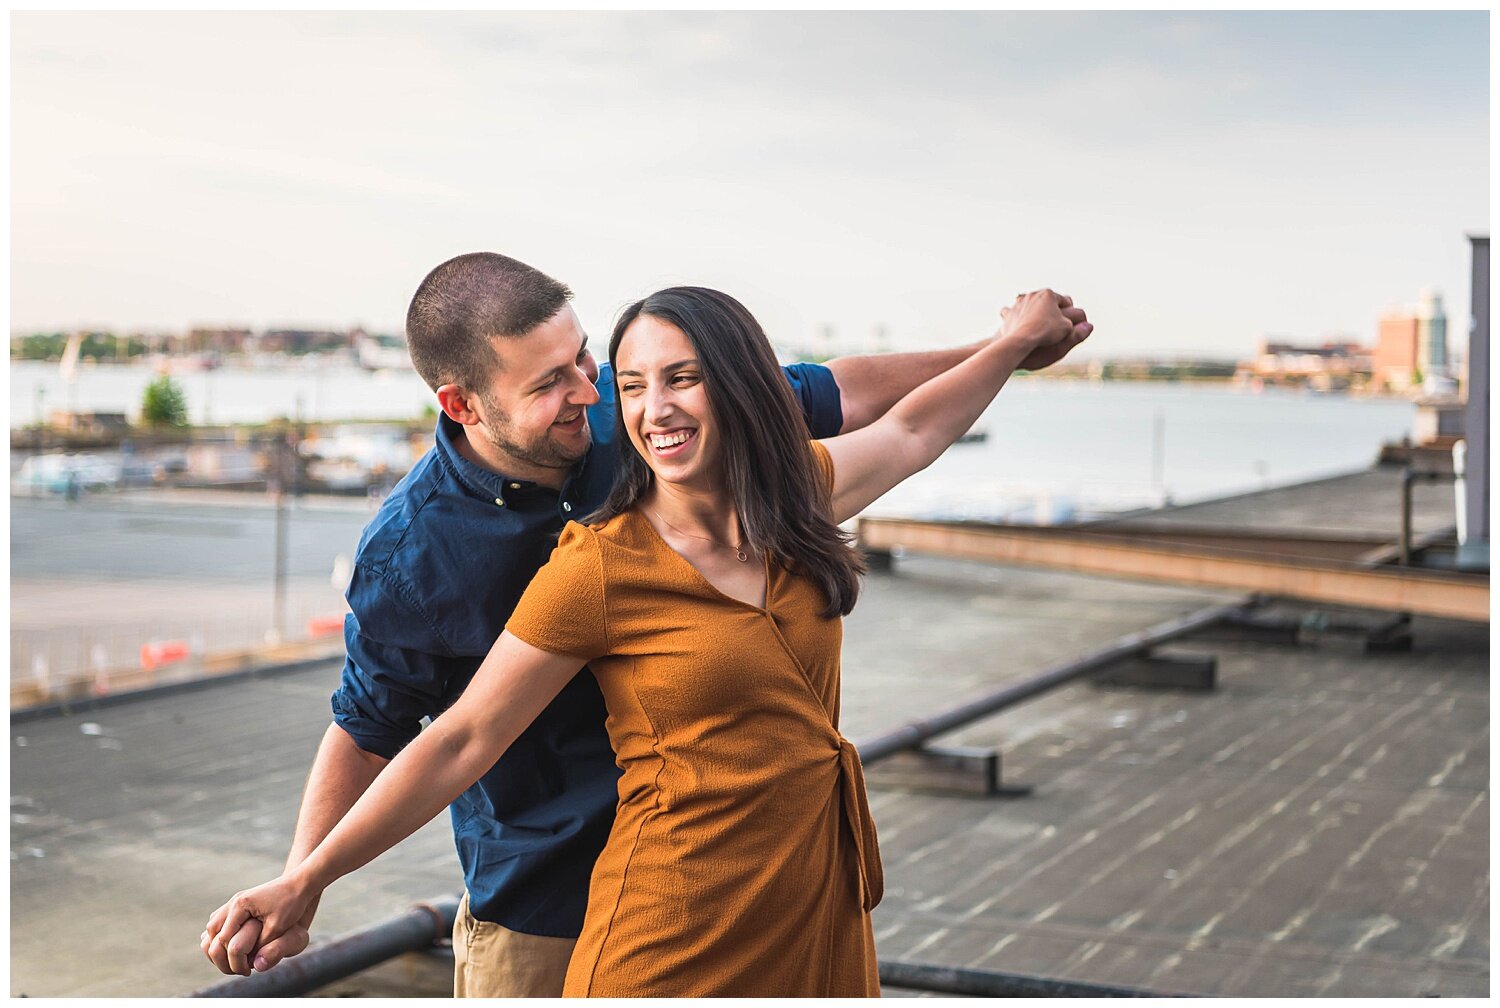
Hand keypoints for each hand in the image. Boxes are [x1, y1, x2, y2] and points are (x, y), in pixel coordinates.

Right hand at [201, 874, 316, 975]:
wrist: (299, 884)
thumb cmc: (291, 903)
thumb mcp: (277, 927)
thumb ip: (260, 945)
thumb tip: (248, 963)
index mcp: (240, 905)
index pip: (224, 937)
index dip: (231, 957)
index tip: (245, 970)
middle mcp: (234, 901)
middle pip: (213, 931)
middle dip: (218, 951)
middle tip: (232, 966)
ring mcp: (236, 901)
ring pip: (214, 925)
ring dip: (217, 941)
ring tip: (230, 958)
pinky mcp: (240, 903)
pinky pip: (222, 920)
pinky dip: (222, 933)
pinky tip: (232, 945)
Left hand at [999, 289, 1092, 369]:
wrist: (1020, 340)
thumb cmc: (1046, 333)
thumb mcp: (1067, 330)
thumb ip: (1078, 327)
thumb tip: (1090, 326)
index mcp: (1049, 294)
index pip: (1064, 301)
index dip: (1069, 311)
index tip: (1070, 320)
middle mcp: (1032, 294)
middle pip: (1045, 301)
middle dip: (1050, 309)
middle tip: (1055, 321)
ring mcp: (1018, 303)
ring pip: (1028, 304)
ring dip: (1032, 310)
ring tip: (1036, 320)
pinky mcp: (1008, 313)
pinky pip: (1012, 313)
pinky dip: (1015, 317)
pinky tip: (1017, 321)